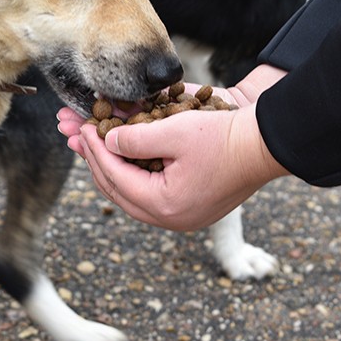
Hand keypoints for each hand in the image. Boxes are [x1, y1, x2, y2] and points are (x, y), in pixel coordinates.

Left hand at [57, 64, 290, 230]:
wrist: (269, 139)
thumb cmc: (225, 137)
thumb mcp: (173, 132)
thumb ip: (133, 138)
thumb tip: (106, 141)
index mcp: (165, 206)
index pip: (115, 178)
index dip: (93, 151)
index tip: (79, 127)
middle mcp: (170, 213)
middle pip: (117, 186)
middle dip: (92, 156)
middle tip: (71, 130)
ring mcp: (180, 206)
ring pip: (129, 185)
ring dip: (107, 158)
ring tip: (83, 134)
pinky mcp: (190, 194)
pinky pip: (149, 181)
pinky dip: (131, 160)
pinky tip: (117, 140)